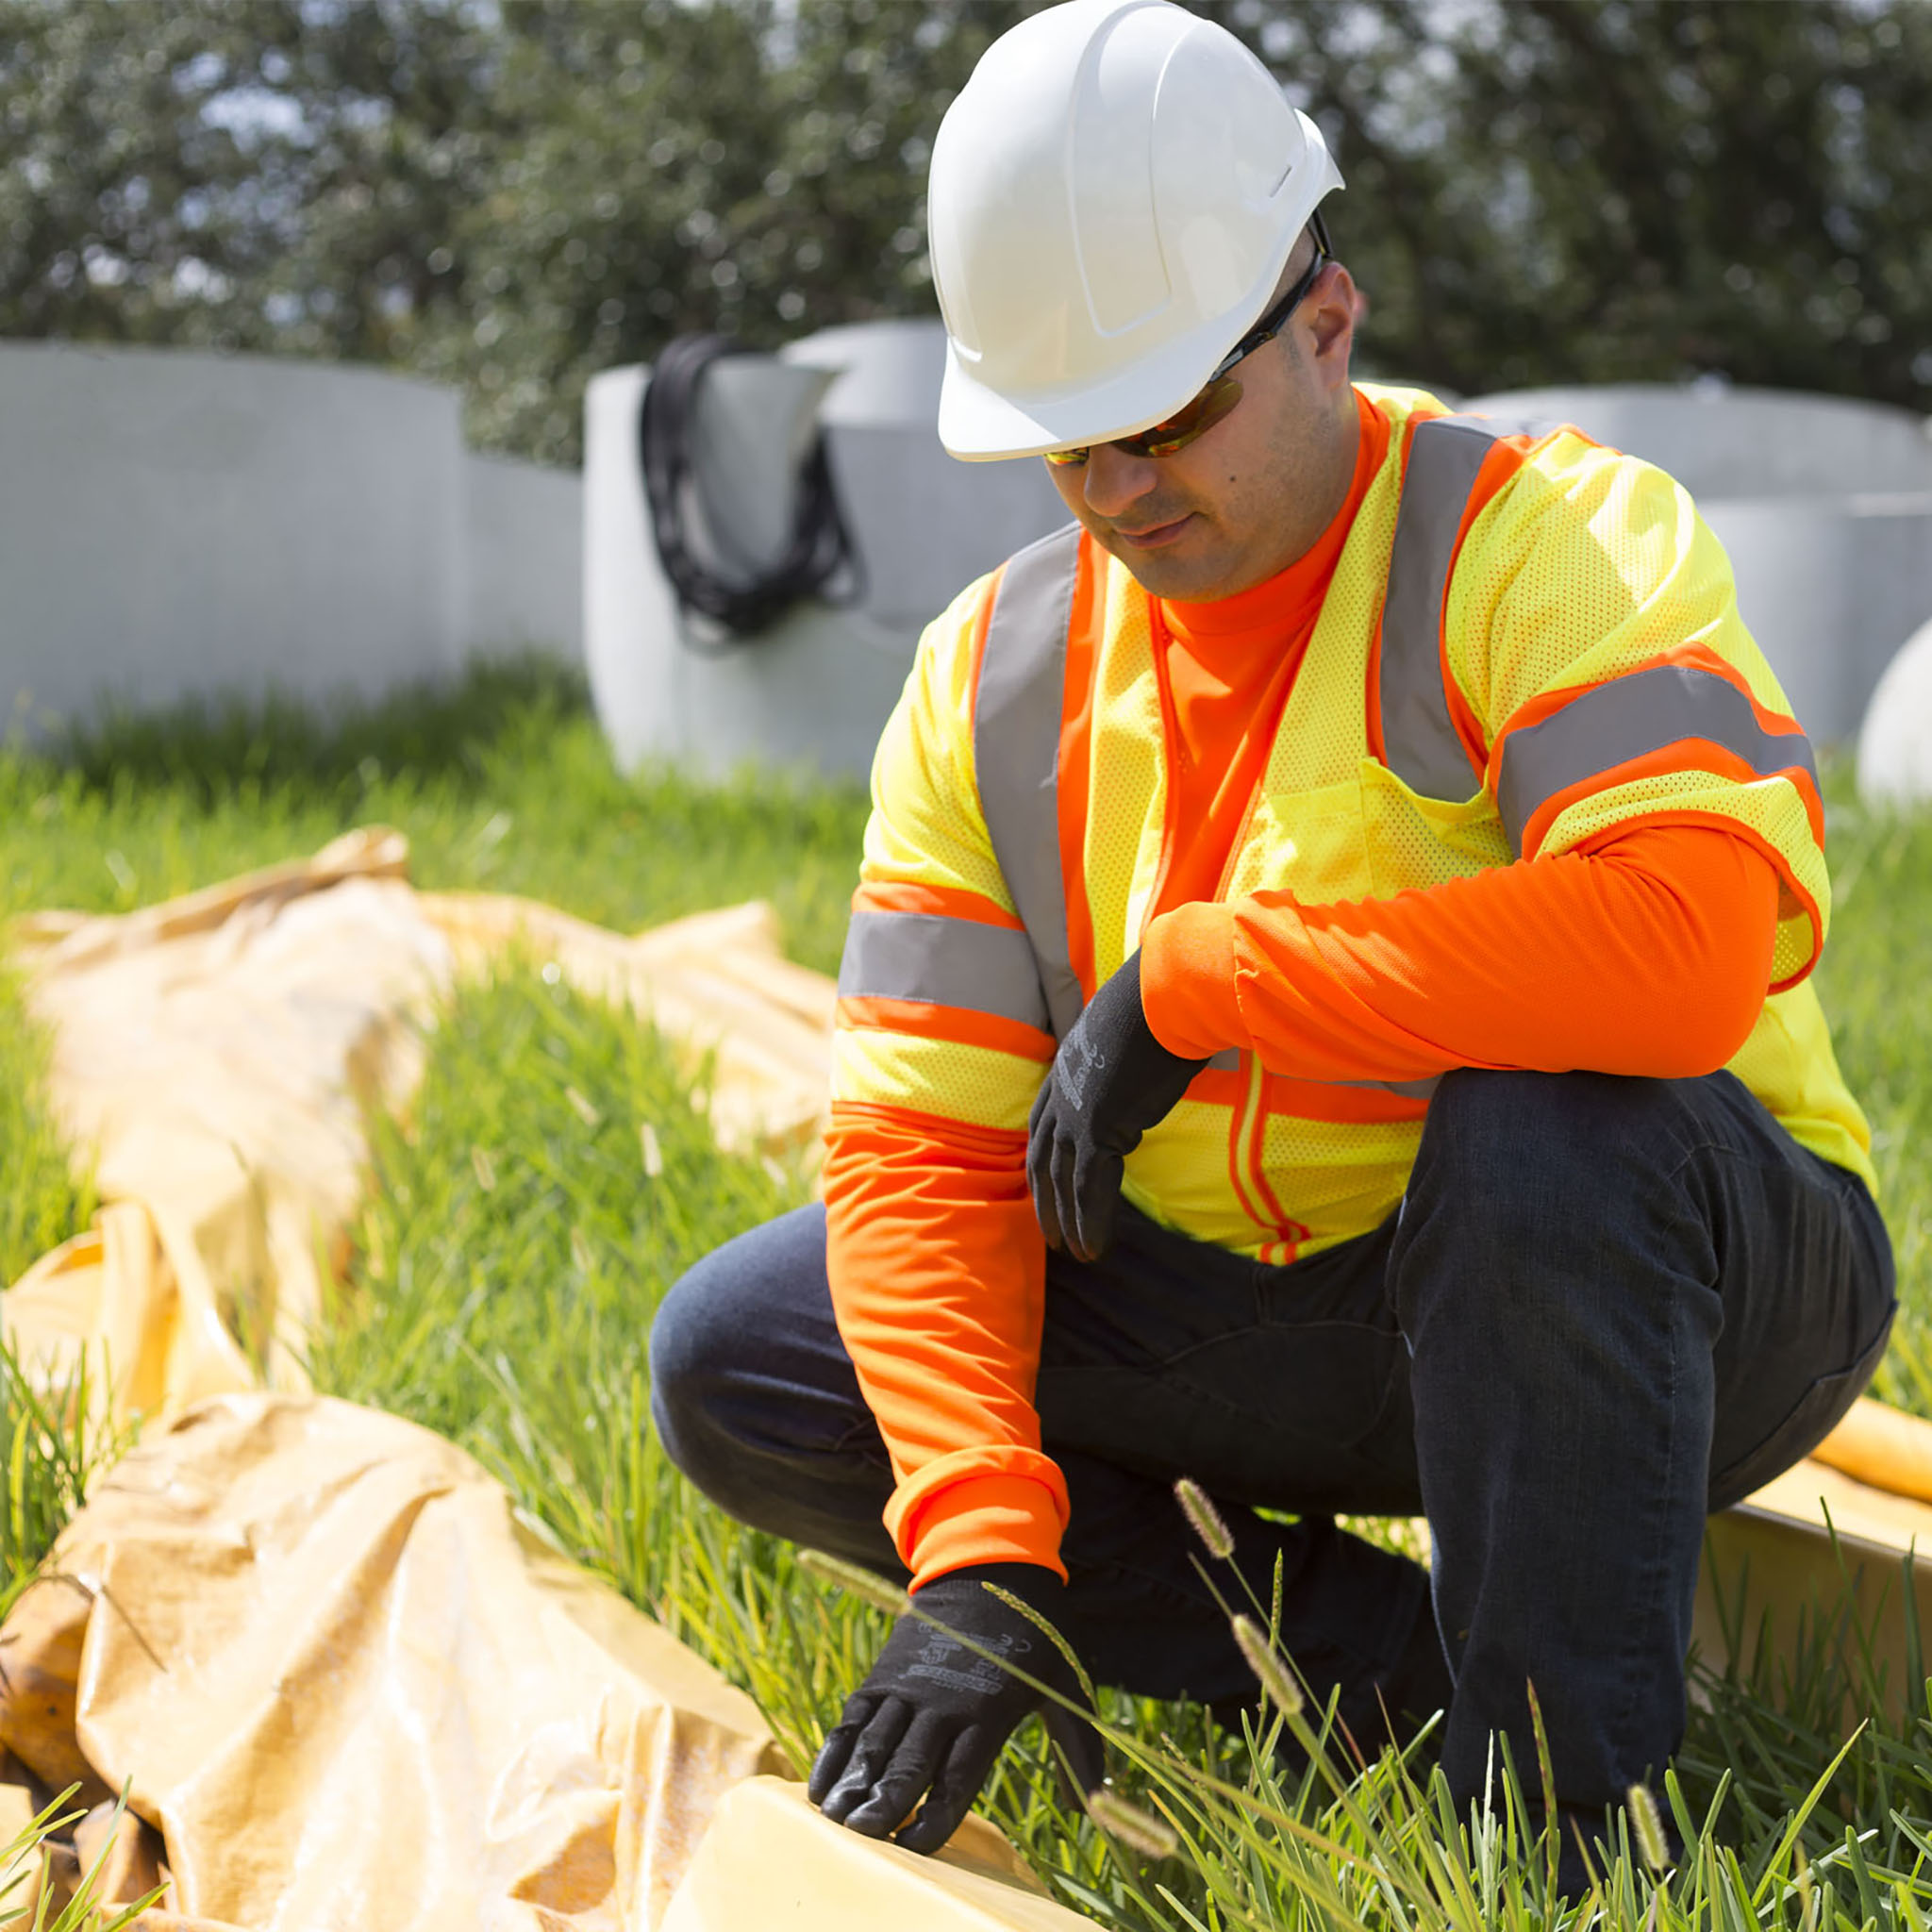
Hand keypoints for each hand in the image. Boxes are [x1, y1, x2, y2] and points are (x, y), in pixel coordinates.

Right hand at [808, 1563, 1101, 1850]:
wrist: (987, 1564)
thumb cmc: (1034, 1634)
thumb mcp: (1068, 1682)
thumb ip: (1079, 1748)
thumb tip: (1086, 1809)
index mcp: (987, 1710)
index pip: (957, 1774)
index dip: (935, 1814)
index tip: (916, 1847)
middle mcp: (941, 1701)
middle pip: (907, 1761)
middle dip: (883, 1803)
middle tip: (862, 1839)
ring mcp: (906, 1685)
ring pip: (873, 1741)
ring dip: (852, 1783)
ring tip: (834, 1823)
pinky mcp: (883, 1673)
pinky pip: (852, 1718)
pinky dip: (833, 1753)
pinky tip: (819, 1790)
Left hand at [1028, 950, 1208, 1260]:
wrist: (1165, 993)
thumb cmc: (1161, 1008)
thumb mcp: (1132, 1039)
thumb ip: (1128, 1063)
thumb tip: (1149, 1065)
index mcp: (1064, 1071)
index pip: (1042, 1130)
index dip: (1045, 1166)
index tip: (1049, 1193)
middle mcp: (1060, 1094)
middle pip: (1043, 1161)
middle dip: (1047, 1203)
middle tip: (1054, 1239)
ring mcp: (1074, 1112)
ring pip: (1062, 1182)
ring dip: (1067, 1222)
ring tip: (1076, 1254)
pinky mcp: (1097, 1127)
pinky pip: (1089, 1187)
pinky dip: (1090, 1221)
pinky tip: (1094, 1249)